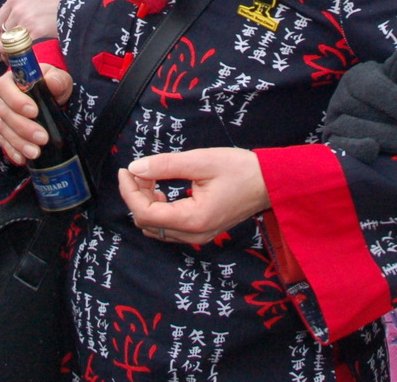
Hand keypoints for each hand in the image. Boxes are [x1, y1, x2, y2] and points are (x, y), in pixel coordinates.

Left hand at [0, 0, 62, 60]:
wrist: (77, 5)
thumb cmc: (57, 4)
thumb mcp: (32, 0)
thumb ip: (11, 12)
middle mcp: (17, 7)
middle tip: (4, 58)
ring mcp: (25, 18)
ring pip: (6, 42)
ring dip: (7, 55)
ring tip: (14, 60)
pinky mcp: (35, 30)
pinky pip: (18, 48)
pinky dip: (16, 57)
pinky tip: (21, 60)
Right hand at [0, 64, 72, 165]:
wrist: (53, 99)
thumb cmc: (53, 85)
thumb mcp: (59, 79)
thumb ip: (57, 80)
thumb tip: (51, 84)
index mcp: (12, 80)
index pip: (5, 87)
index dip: (16, 100)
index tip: (34, 111)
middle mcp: (2, 98)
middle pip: (5, 113)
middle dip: (23, 127)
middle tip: (43, 137)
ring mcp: (1, 116)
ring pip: (4, 130)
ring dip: (19, 142)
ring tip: (36, 152)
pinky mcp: (4, 131)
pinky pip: (3, 142)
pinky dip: (12, 151)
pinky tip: (23, 159)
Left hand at [117, 148, 269, 244]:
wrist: (269, 182)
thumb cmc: (240, 170)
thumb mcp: (201, 161)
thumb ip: (165, 165)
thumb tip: (136, 169)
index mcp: (193, 219)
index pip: (145, 213)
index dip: (130, 191)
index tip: (126, 170)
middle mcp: (194, 234)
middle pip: (147, 223)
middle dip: (137, 195)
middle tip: (140, 170)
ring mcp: (198, 236)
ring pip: (156, 228)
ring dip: (146, 203)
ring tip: (151, 178)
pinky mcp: (201, 231)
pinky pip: (168, 228)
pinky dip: (158, 209)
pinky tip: (163, 190)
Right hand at [322, 41, 396, 161]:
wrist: (377, 131)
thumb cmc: (393, 105)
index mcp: (358, 77)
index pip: (373, 87)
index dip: (396, 101)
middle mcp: (341, 96)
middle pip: (365, 111)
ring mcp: (333, 120)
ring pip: (354, 128)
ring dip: (386, 139)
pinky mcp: (332, 144)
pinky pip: (339, 146)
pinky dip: (355, 149)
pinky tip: (373, 151)